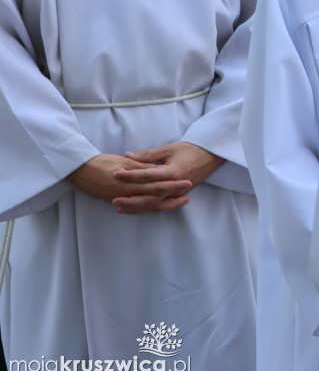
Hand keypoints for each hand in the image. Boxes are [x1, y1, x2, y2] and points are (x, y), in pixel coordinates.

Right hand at [68, 153, 192, 210]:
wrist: (79, 170)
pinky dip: (147, 208)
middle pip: (155, 199)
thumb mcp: (125, 161)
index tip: (187, 183)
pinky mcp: (116, 201)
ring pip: (146, 206)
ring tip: (177, 203)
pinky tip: (155, 207)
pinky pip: (135, 208)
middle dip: (172, 198)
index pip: (158, 186)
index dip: (173, 186)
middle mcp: (128, 194)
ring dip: (163, 205)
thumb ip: (142, 167)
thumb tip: (159, 172)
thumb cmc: (101, 162)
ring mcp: (122, 199)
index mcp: (132, 183)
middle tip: (188, 197)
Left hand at [110, 142, 224, 213]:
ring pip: (155, 205)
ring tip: (120, 207)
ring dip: (137, 207)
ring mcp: (178, 193)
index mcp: (173, 172)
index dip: (130, 175)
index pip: (147, 176)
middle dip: (131, 199)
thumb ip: (148, 155)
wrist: (210, 156)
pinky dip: (146, 208)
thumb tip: (128, 155)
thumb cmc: (190, 149)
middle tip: (113, 199)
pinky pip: (161, 205)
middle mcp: (175, 186)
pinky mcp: (178, 196)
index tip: (115, 174)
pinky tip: (134, 209)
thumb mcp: (169, 149)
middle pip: (150, 197)